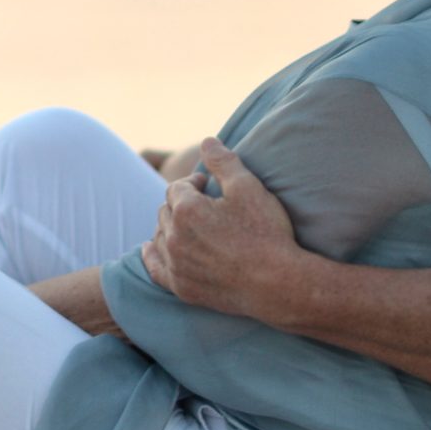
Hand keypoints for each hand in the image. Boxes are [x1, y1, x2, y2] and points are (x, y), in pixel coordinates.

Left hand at [142, 136, 306, 315]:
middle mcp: (174, 237)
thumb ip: (223, 161)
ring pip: (160, 236)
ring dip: (170, 227)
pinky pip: (155, 267)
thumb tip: (207, 141)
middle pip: (166, 210)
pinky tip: (151, 247)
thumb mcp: (248, 188)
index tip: (209, 186)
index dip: (193, 183)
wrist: (278, 284)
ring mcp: (176, 265)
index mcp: (186, 210)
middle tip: (204, 206)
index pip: (178, 187)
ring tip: (190, 225)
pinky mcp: (181, 287)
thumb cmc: (266, 233)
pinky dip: (153, 254)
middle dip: (181, 204)